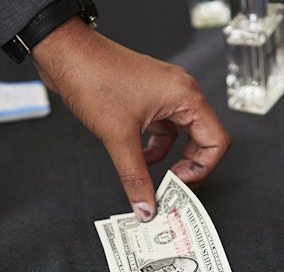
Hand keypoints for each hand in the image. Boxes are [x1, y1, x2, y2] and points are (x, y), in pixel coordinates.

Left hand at [31, 18, 230, 221]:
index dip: (202, 168)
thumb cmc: (94, 78)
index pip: (216, 141)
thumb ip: (135, 177)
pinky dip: (155, 146)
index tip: (180, 184)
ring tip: (154, 177)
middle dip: (189, 166)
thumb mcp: (118, 137)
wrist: (67, 54)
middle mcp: (180, 93)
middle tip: (172, 187)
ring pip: (181, 135)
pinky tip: (140, 158)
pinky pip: (163, 128)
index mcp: (185, 96)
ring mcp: (164, 94)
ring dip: (170, 158)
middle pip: (202, 139)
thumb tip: (146, 206)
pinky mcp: (148, 97)